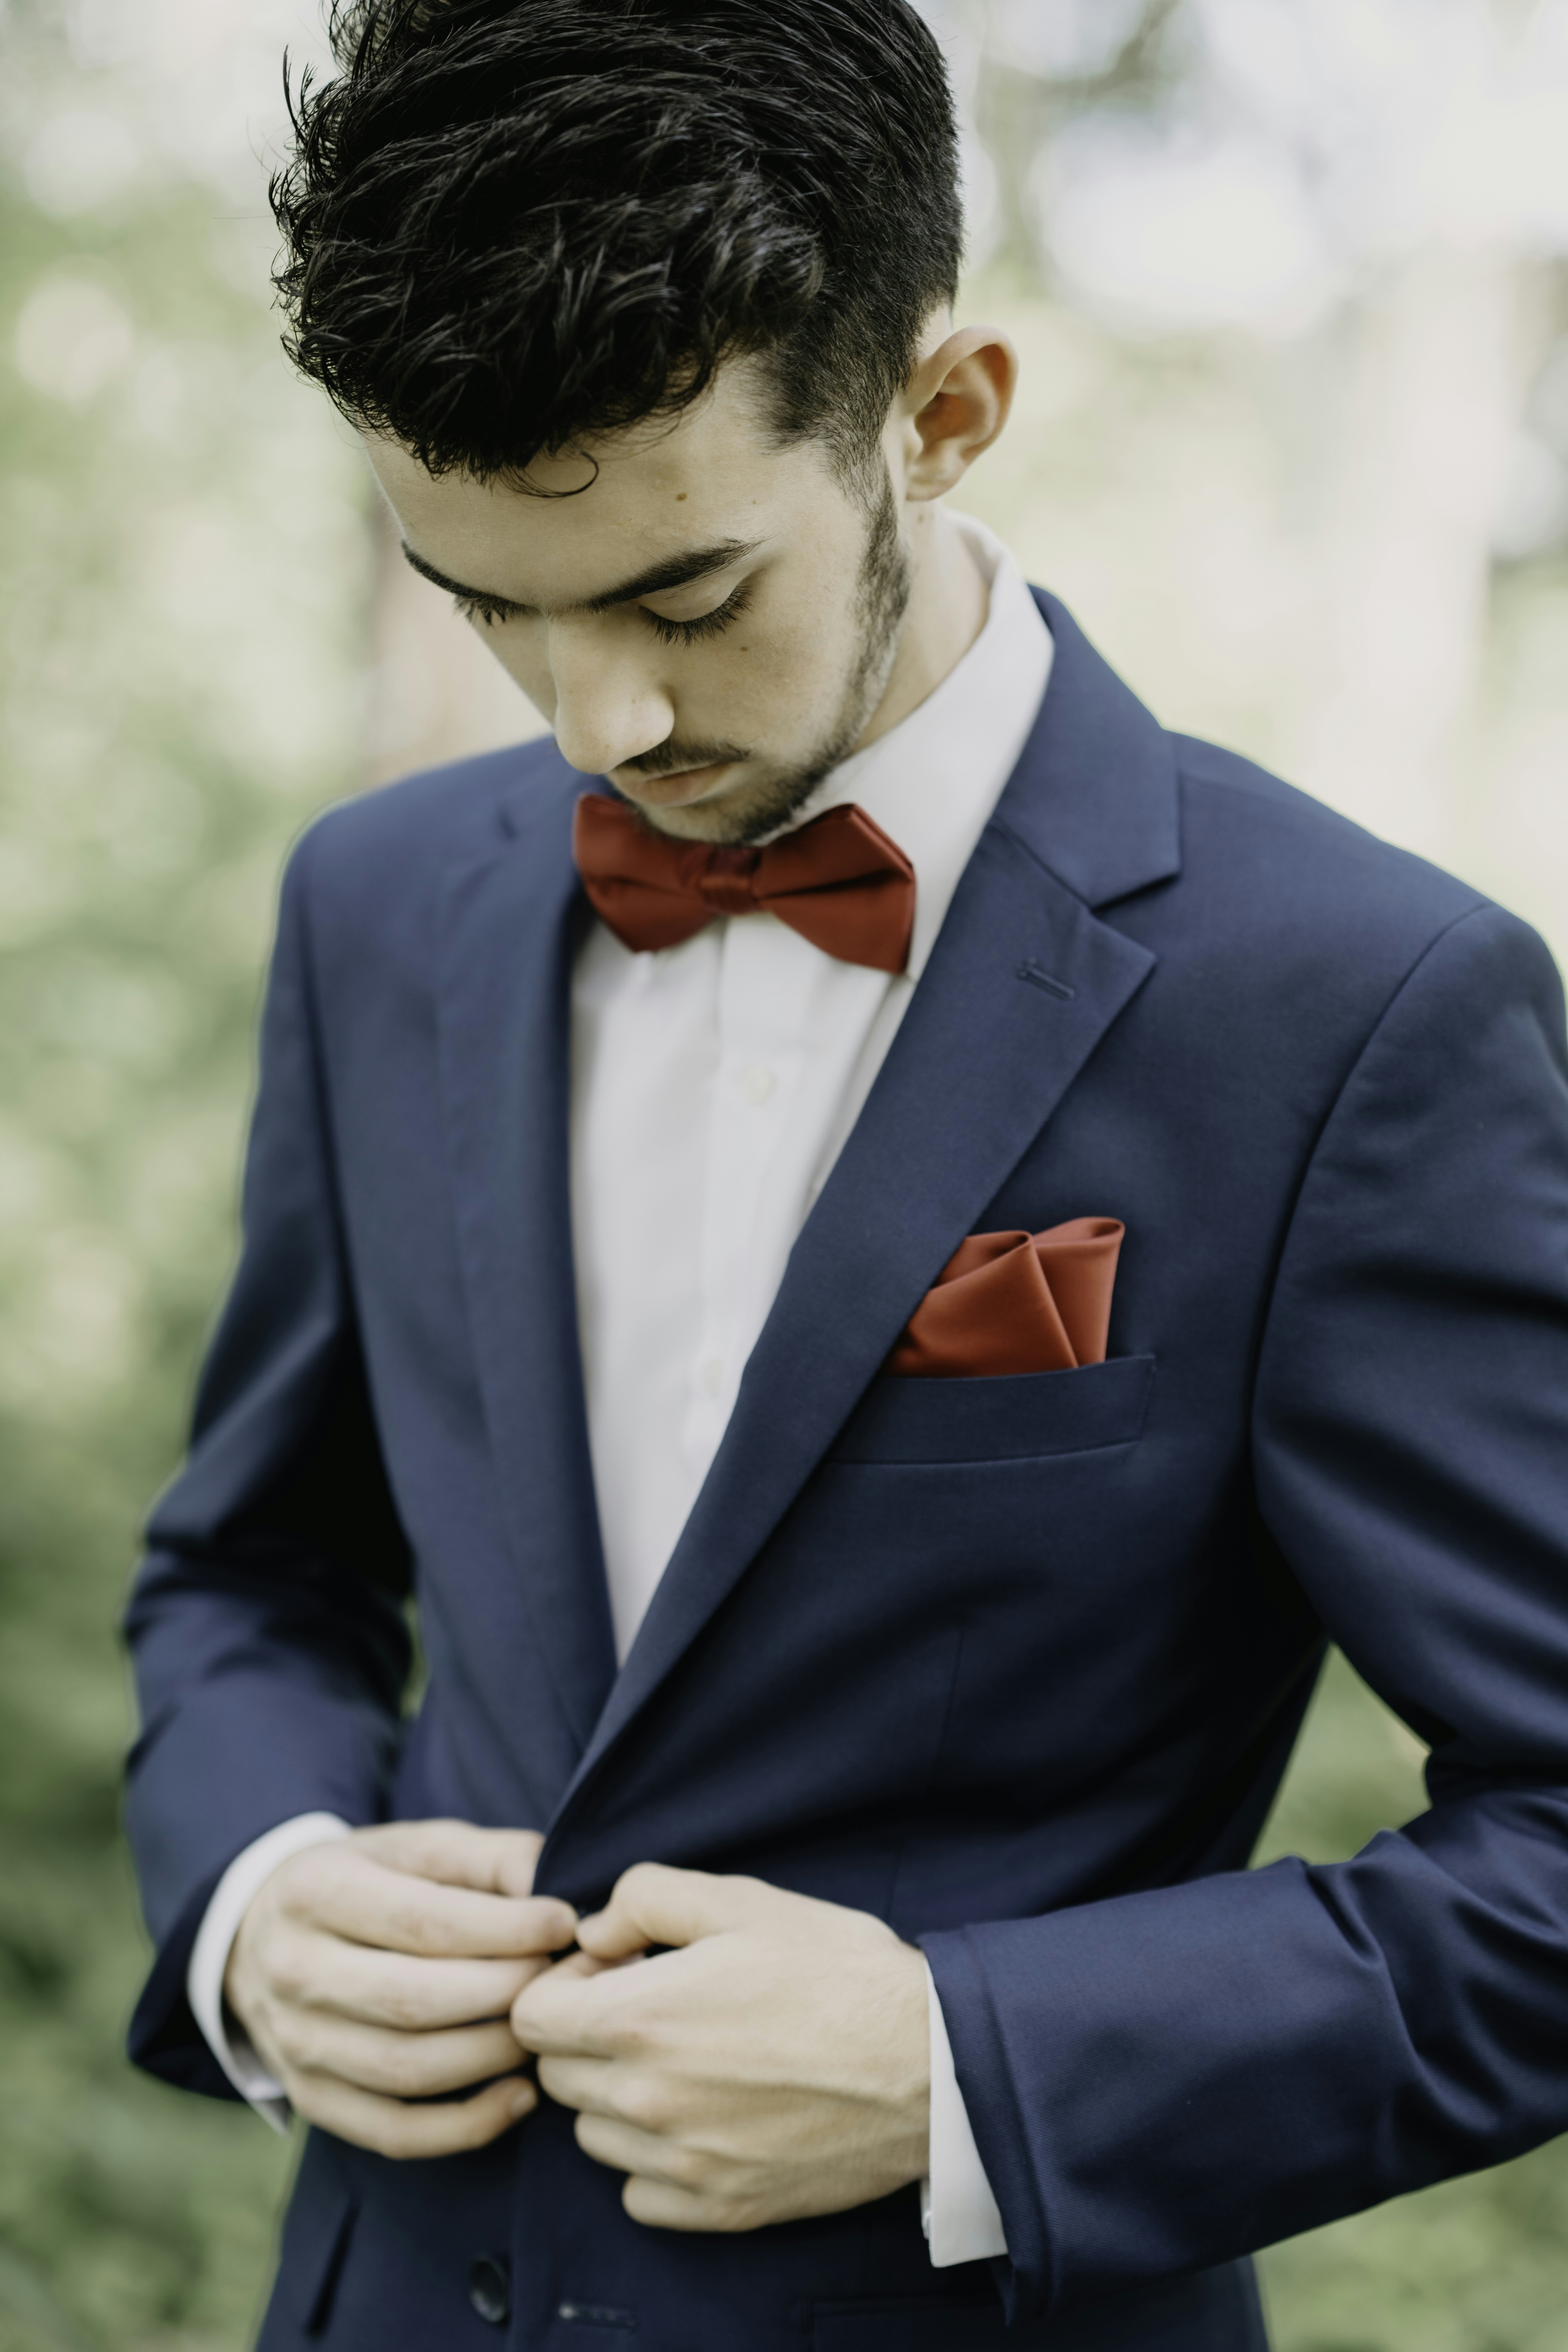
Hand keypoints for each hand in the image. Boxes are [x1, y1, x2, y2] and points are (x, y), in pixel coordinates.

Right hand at [225, 1819, 576, 2157]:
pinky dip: (464, 2126)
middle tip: (555, 1977)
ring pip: (406, 2070)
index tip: (562, 1924)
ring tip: (540, 2028)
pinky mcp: (310, 2097)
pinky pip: (393, 2131)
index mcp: (316, 1890)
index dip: (506, 1928)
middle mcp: (294, 1969)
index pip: (423, 1922)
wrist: (261, 1932)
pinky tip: (518, 2097)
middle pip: (414, 2000)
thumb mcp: (416, 1846)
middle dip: (504, 1992)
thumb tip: (547, 1890)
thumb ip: (487, 1858)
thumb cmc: (365, 1880)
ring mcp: (296, 2043)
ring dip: (492, 2056)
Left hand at [509, 1864, 928, 2230]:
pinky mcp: (719, 2207)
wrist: (924, 2062)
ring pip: (593, 2136)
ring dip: (617, 2099)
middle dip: (586, 2037)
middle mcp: (647, 2099)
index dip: (560, 1987)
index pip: (529, 2018)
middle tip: (651, 2012)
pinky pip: (638, 2193)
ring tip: (683, 2062)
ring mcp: (682, 2162)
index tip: (609, 1975)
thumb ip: (644, 1898)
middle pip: (558, 2075)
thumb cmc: (835, 1971)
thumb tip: (594, 1934)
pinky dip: (653, 2161)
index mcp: (641, 2019)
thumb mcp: (740, 1899)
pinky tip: (703, 2118)